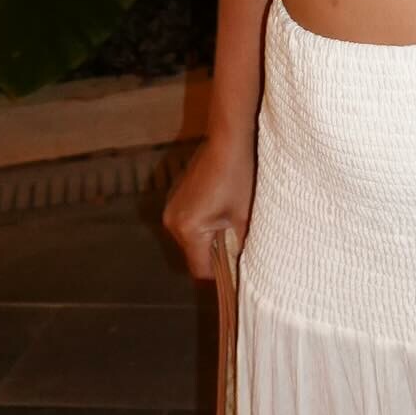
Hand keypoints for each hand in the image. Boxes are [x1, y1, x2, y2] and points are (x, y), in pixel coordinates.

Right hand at [161, 132, 256, 281]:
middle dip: (214, 252)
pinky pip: (187, 220)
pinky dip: (202, 221)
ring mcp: (171, 207)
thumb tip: (243, 265)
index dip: (219, 274)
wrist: (228, 141)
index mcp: (188, 229)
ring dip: (208, 236)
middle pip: (193, 254)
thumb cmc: (237, 176)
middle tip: (237, 242)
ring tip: (229, 221)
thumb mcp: (243, 217)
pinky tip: (220, 207)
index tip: (235, 270)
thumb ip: (241, 246)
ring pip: (190, 237)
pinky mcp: (175, 196)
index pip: (200, 269)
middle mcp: (172, 221)